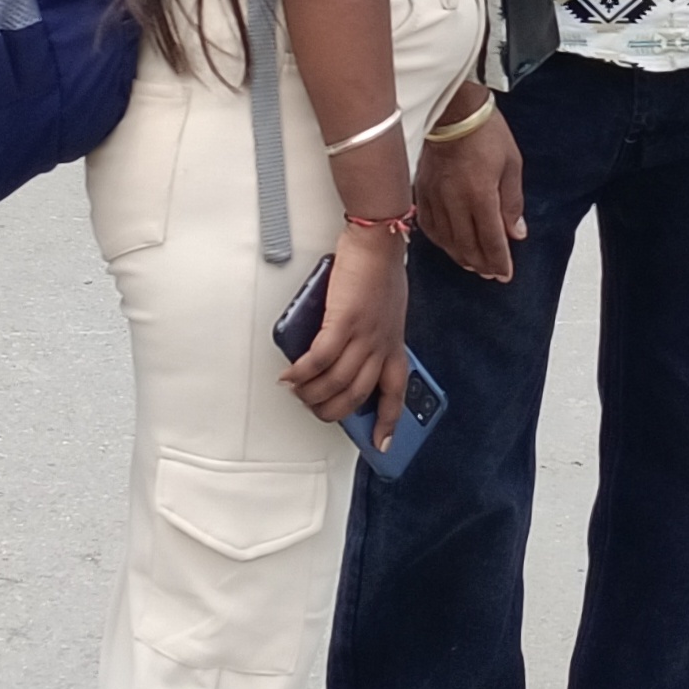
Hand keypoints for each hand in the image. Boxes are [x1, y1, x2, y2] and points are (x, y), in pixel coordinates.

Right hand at [282, 224, 411, 443]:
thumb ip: (374, 338)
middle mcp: (381, 345)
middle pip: (357, 396)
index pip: (396, 392)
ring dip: (312, 394)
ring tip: (298, 392)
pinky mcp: (344, 322)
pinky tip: (291, 376)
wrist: (377, 244)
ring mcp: (363, 335)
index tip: (382, 444)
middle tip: (315, 410)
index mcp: (394, 345)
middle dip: (332, 411)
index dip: (389, 422)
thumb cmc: (381, 273)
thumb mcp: (388, 313)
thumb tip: (348, 358)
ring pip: (336, 382)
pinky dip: (302, 372)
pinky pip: (319, 359)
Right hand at [414, 102, 527, 282]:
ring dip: (462, 257)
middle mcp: (455, 200)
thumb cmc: (485, 132)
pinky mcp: (422, 192)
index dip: (499, 260)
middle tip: (492, 274)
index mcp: (480, 194)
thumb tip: (517, 232)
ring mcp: (435, 197)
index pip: (491, 239)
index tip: (505, 274)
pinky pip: (429, 226)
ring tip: (474, 265)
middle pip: (467, 246)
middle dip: (481, 264)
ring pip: (447, 241)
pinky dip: (441, 242)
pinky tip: (450, 246)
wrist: (453, 112)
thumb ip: (513, 203)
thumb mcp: (512, 165)